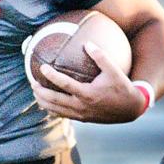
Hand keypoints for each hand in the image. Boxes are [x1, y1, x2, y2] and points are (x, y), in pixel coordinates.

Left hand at [31, 42, 145, 122]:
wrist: (130, 110)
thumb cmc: (122, 88)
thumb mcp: (114, 70)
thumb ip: (101, 57)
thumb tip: (87, 43)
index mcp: (87, 94)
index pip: (64, 84)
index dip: (52, 76)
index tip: (42, 68)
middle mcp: (82, 106)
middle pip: (54, 100)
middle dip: (40, 92)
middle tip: (32, 82)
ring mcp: (81, 115)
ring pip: (56, 111)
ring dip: (44, 102)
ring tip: (36, 93)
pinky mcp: (83, 119)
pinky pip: (63, 115)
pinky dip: (53, 110)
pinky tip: (49, 104)